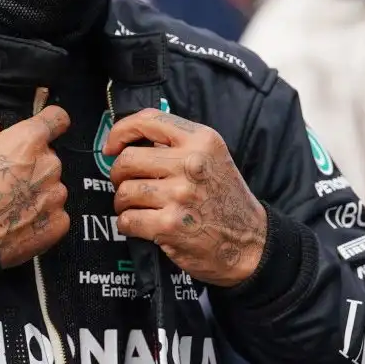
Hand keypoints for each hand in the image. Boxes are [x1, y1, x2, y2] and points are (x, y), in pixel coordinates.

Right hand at [0, 98, 69, 268]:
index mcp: (28, 141)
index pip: (57, 118)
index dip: (50, 121)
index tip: (45, 125)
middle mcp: (49, 165)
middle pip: (49, 157)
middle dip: (33, 164)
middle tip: (8, 178)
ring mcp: (56, 196)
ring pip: (52, 186)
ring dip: (37, 191)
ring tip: (11, 204)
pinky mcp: (58, 223)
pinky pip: (54, 214)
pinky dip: (41, 217)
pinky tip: (18, 221)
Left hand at [105, 109, 266, 287]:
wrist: (252, 243)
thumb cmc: (226, 200)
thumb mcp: (213, 158)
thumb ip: (177, 145)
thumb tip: (129, 141)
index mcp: (201, 140)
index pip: (149, 120)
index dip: (120, 131)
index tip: (112, 146)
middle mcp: (191, 164)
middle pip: (127, 160)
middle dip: (119, 175)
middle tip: (128, 184)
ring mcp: (180, 195)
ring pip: (124, 191)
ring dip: (123, 203)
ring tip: (139, 207)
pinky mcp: (170, 225)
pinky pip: (127, 220)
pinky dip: (127, 224)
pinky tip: (142, 225)